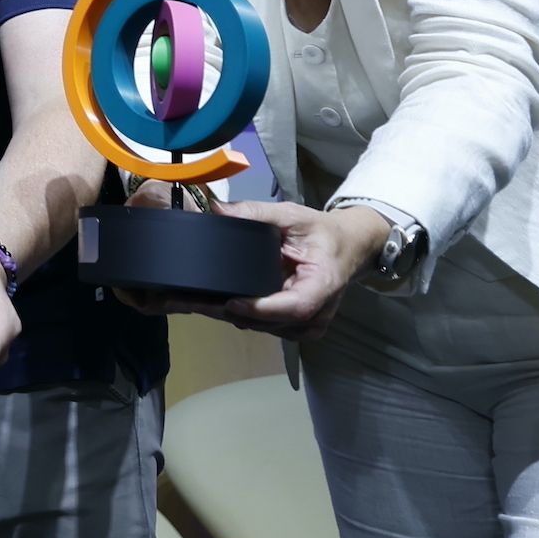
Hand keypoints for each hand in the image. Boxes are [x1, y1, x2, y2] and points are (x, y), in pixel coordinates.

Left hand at [196, 202, 391, 336]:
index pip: (294, 307)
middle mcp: (318, 312)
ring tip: (198, 302)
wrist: (346, 247)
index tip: (231, 302)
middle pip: (273, 322)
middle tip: (193, 300)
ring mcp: (309, 324)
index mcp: (324, 284)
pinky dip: (244, 317)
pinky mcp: (298, 327)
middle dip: (232, 312)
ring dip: (233, 317)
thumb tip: (217, 209)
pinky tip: (218, 305)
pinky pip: (267, 327)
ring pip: (266, 328)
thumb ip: (255, 212)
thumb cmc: (320, 232)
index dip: (261, 309)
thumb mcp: (291, 215)